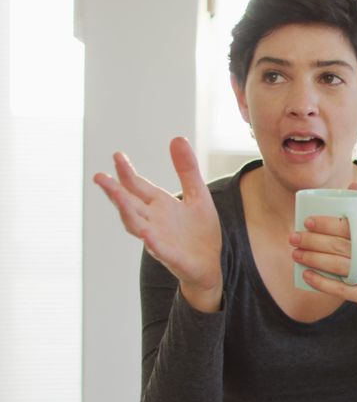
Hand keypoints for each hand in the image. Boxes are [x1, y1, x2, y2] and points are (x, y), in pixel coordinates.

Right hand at [93, 137, 222, 311]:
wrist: (212, 264)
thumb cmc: (201, 231)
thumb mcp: (198, 194)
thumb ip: (186, 170)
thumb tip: (177, 138)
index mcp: (159, 205)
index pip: (138, 186)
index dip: (126, 172)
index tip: (117, 155)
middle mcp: (154, 221)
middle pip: (129, 204)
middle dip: (115, 191)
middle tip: (100, 177)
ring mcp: (159, 239)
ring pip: (136, 225)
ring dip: (125, 211)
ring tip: (116, 196)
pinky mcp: (172, 257)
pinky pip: (159, 249)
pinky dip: (152, 242)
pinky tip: (147, 234)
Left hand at [290, 182, 356, 344]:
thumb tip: (353, 184)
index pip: (355, 227)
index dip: (329, 223)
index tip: (308, 221)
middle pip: (343, 246)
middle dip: (314, 241)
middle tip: (294, 237)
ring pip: (340, 266)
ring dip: (313, 259)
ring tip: (296, 254)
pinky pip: (341, 289)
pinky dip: (322, 282)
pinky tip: (307, 275)